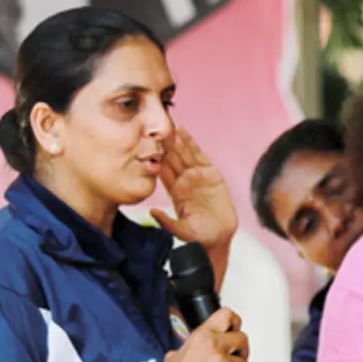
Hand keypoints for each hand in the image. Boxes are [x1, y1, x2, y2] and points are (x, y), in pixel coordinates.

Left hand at [151, 127, 238, 249]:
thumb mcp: (181, 231)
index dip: (153, 158)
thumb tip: (152, 211)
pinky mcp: (212, 174)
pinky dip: (191, 143)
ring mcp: (198, 176)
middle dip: (162, 143)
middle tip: (152, 127)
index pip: (161, 171)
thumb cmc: (200, 237)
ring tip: (165, 124)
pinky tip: (183, 132)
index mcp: (175, 192)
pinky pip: (199, 156)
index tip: (142, 145)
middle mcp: (184, 181)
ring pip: (183, 154)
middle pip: (171, 158)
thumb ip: (167, 222)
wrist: (220, 237)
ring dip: (175, 140)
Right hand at [153, 307, 260, 361]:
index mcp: (201, 336)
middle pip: (242, 338)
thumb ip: (188, 350)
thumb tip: (192, 352)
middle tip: (242, 357)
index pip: (224, 316)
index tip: (237, 327)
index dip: (235, 321)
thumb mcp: (174, 356)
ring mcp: (221, 360)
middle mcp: (213, 344)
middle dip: (244, 350)